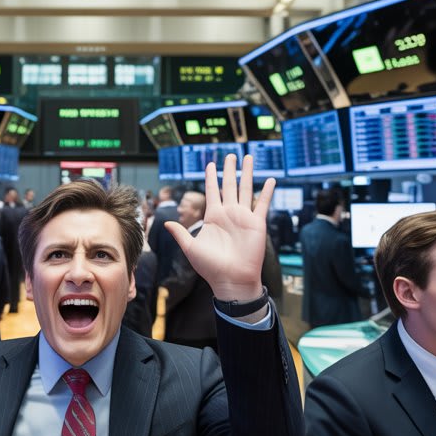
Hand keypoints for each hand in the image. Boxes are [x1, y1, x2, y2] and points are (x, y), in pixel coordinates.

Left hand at [165, 154, 274, 303]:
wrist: (231, 280)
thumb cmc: (210, 267)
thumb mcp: (191, 248)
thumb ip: (180, 233)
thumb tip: (165, 222)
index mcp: (213, 217)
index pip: (212, 191)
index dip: (211, 177)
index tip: (210, 164)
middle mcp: (228, 214)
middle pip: (229, 185)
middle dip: (229, 170)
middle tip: (230, 155)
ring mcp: (243, 217)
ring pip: (245, 189)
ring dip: (247, 173)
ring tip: (248, 157)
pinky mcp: (256, 223)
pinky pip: (262, 204)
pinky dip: (266, 191)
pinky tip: (270, 180)